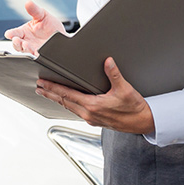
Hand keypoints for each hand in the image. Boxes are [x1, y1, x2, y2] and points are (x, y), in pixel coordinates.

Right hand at [4, 0, 66, 55]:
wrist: (62, 35)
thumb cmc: (50, 25)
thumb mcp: (42, 15)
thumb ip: (34, 10)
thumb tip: (28, 2)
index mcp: (24, 32)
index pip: (14, 33)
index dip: (11, 33)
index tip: (9, 34)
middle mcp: (27, 41)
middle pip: (17, 44)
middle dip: (16, 43)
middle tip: (17, 40)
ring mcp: (33, 49)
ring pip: (25, 51)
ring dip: (24, 49)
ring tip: (26, 45)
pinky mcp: (41, 54)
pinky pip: (36, 57)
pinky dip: (35, 55)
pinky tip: (37, 52)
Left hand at [36, 57, 154, 134]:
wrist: (145, 123)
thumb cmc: (135, 108)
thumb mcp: (125, 89)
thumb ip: (114, 74)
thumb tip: (107, 61)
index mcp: (93, 106)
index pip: (67, 95)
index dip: (53, 88)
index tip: (42, 83)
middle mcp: (89, 114)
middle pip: (64, 102)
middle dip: (50, 93)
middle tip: (38, 87)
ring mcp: (91, 118)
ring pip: (69, 107)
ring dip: (57, 99)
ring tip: (47, 92)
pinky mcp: (95, 120)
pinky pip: (76, 111)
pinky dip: (67, 104)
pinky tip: (65, 101)